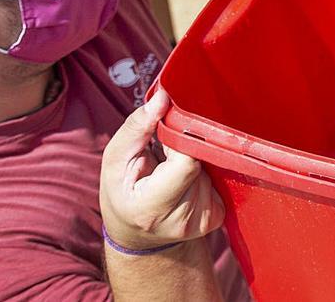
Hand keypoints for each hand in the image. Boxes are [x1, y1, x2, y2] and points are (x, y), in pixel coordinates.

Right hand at [99, 90, 223, 251]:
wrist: (138, 237)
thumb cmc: (123, 195)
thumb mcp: (115, 161)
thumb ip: (137, 128)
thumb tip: (162, 98)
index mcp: (153, 208)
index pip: (187, 161)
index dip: (181, 139)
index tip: (168, 133)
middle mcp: (184, 219)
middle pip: (201, 161)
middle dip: (186, 148)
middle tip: (166, 154)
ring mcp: (204, 220)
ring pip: (211, 168)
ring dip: (194, 160)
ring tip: (173, 170)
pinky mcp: (217, 216)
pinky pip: (219, 179)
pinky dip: (203, 173)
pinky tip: (186, 180)